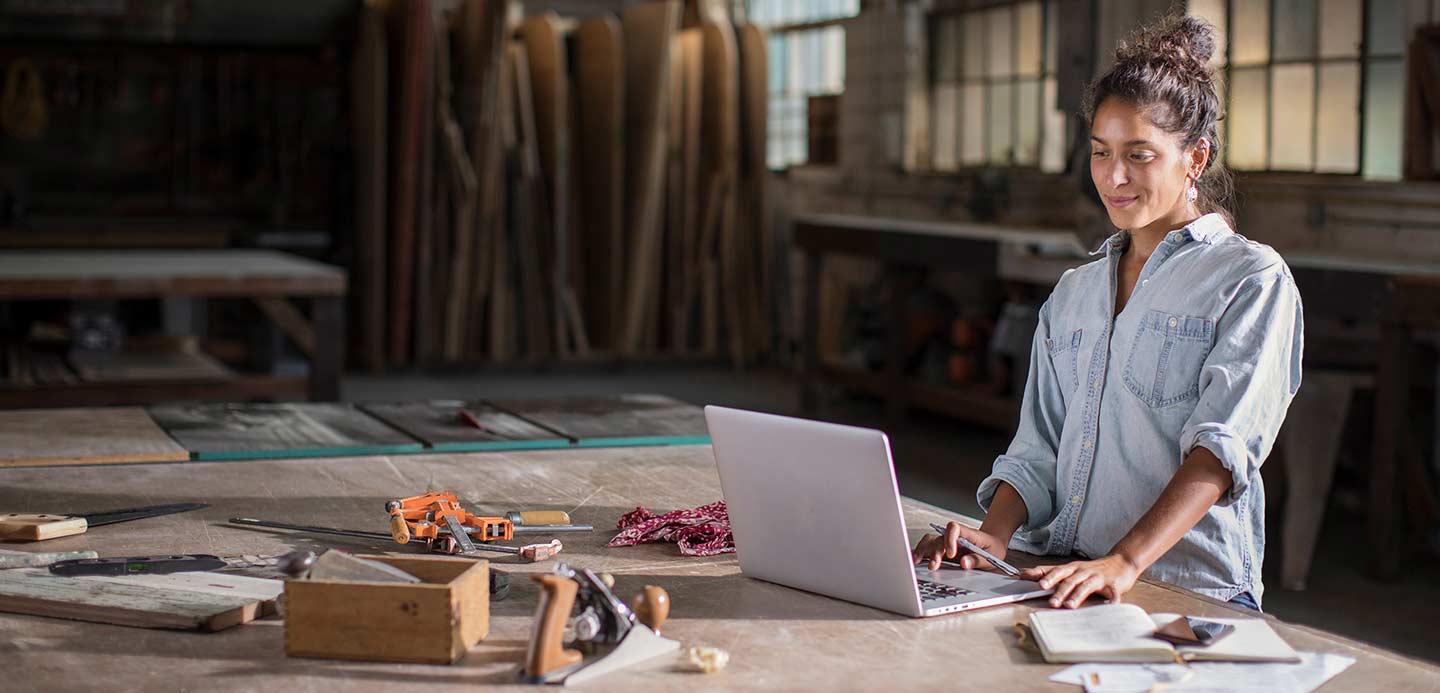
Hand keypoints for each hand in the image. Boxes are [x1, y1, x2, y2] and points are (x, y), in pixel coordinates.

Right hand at [911, 521, 1006, 571]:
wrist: (992, 544)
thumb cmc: (992, 548)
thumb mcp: (991, 556)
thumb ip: (977, 560)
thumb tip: (964, 563)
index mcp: (968, 533)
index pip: (954, 528)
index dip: (950, 539)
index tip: (951, 554)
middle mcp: (954, 536)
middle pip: (940, 538)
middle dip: (935, 552)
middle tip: (934, 566)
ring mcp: (947, 541)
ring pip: (931, 541)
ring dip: (924, 550)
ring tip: (918, 561)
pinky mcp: (943, 548)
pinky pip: (928, 546)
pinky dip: (921, 552)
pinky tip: (916, 559)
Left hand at [1020, 554, 1140, 608]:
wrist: (1121, 562)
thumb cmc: (1093, 569)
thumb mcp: (1071, 568)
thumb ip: (1051, 572)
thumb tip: (1025, 574)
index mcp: (1072, 568)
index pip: (1054, 570)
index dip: (1042, 575)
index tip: (1030, 580)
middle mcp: (1083, 571)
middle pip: (1068, 580)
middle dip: (1058, 590)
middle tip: (1050, 602)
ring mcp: (1098, 577)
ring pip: (1085, 586)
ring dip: (1077, 596)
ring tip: (1069, 606)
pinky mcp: (1113, 585)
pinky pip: (1113, 593)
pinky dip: (1112, 600)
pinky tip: (1109, 607)